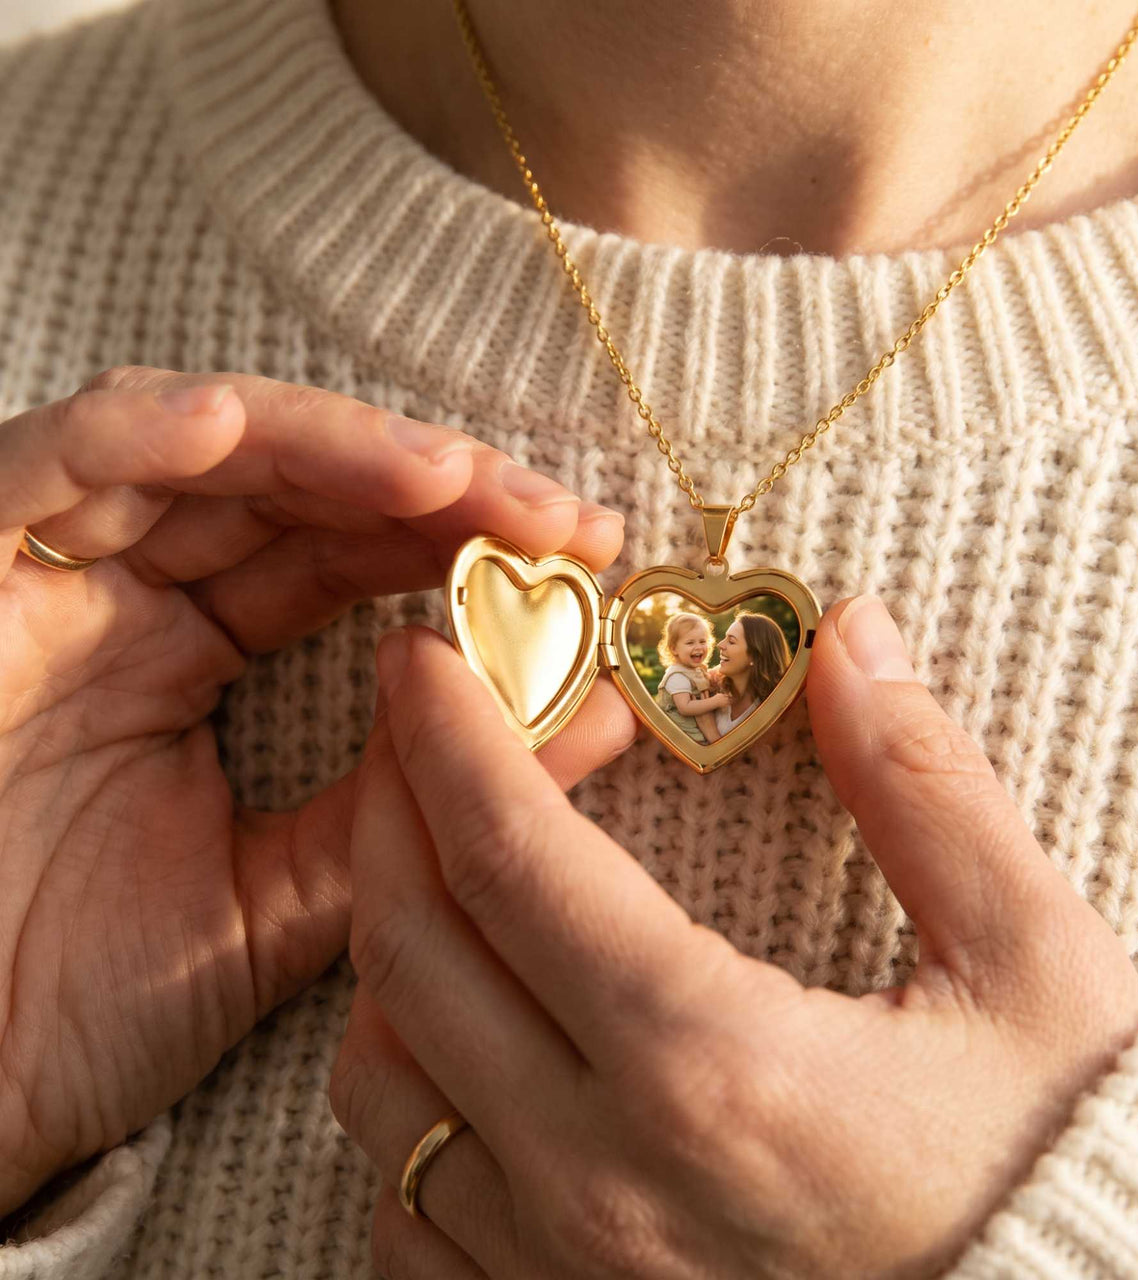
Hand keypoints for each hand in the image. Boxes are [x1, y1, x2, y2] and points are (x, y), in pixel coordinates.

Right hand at [0, 366, 625, 1215]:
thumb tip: (595, 717)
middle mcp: (123, 600)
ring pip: (190, 454)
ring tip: (445, 477)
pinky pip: (35, 472)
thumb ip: (419, 804)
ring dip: (322, 448)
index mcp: (189, 655)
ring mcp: (40, 582)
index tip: (582, 560)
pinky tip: (227, 427)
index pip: (341, 556)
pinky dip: (127, 437)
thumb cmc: (72, 1002)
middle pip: (290, 488)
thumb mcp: (280, 893)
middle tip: (553, 516)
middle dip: (428, 485)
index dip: (459, 539)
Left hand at [330, 596, 1137, 1279]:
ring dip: (393, 951)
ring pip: (379, 1084)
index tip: (425, 657)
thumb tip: (850, 641)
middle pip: (411, 951)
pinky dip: (408, 1100)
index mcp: (713, 1066)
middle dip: (391, 809)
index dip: (450, 735)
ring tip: (450, 872)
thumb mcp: (1034, 966)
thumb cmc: (1061, 1173)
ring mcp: (561, 1274)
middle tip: (418, 728)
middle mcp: (602, 1179)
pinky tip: (467, 1044)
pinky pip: (407, 1206)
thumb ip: (927, 788)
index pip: (510, 857)